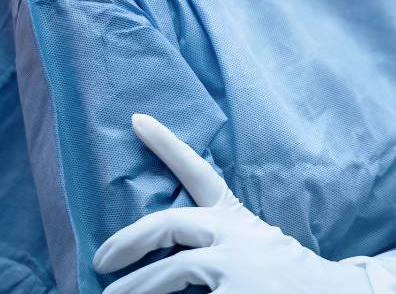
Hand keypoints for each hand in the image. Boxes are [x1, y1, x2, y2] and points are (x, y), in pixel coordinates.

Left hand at [94, 114, 395, 293]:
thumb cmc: (293, 282)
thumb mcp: (257, 253)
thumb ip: (221, 245)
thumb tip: (167, 262)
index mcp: (242, 223)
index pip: (202, 174)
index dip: (167, 146)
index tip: (138, 119)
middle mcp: (240, 235)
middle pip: (171, 221)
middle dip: (129, 239)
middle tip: (102, 260)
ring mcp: (239, 263)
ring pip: (169, 271)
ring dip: (135, 289)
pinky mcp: (235, 290)